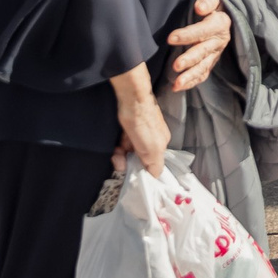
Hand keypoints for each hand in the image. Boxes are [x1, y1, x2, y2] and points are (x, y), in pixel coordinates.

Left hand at [110, 62, 170, 176]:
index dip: (140, 171)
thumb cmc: (144, 123)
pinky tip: (116, 146)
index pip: (151, 165)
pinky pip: (123, 142)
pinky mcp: (129, 127)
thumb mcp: (153, 149)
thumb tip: (155, 178)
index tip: (130, 175)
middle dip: (127, 162)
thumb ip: (155, 165)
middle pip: (138, 159)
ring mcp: (140, 133)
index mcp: (161, 145)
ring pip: (129, 151)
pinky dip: (118, 146)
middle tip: (118, 160)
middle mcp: (152, 139)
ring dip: (121, 154)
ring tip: (116, 151)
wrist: (131, 99)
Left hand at [165, 0, 230, 91]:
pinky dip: (191, 82)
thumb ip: (207, 0)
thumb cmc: (211, 6)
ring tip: (176, 84)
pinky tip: (177, 87)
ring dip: (190, 76)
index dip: (187, 35)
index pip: (203, 30)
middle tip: (176, 65)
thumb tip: (199, 6)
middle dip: (189, 59)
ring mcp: (215, 54)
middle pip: (203, 51)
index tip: (170, 38)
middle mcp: (219, 41)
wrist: (221, 15)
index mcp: (220, 24)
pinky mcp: (210, 63)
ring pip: (203, 67)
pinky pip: (202, 75)